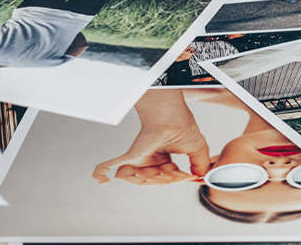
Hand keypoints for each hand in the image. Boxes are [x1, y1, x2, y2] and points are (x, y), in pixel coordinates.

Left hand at [92, 123, 211, 184]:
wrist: (171, 118)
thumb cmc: (182, 127)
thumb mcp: (197, 150)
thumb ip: (199, 164)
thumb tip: (198, 177)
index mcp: (163, 158)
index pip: (167, 176)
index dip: (178, 179)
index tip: (189, 177)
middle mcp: (149, 159)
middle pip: (154, 180)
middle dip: (167, 180)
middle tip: (179, 175)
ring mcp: (138, 158)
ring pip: (138, 180)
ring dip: (152, 181)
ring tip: (165, 174)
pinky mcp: (130, 156)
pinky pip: (109, 166)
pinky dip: (102, 172)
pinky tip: (101, 179)